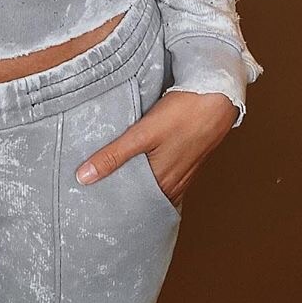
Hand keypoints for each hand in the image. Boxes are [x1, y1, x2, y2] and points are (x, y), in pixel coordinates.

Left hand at [75, 90, 238, 205]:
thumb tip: (84, 177)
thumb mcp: (142, 134)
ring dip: (133, 180)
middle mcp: (172, 185)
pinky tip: (138, 160)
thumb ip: (114, 155)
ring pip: (151, 184)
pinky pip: (162, 173)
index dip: (111, 203)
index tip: (90, 201)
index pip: (130, 204)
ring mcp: (181, 173)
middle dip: (120, 192)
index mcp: (162, 184)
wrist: (216, 98)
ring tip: (109, 175)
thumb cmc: (182, 115)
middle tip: (94, 189)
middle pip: (140, 196)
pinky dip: (147, 171)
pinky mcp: (184, 159)